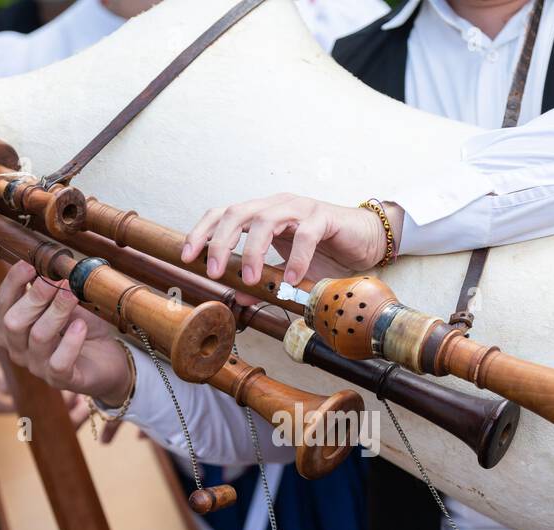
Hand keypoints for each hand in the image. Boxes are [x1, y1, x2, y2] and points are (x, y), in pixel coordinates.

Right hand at [0, 261, 132, 404]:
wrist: (111, 360)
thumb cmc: (83, 328)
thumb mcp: (67, 303)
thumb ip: (54, 289)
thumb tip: (47, 264)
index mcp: (13, 329)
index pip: (3, 304)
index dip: (12, 282)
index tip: (30, 263)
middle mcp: (19, 350)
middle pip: (14, 322)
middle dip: (35, 296)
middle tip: (57, 279)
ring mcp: (39, 368)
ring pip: (38, 337)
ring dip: (56, 311)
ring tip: (72, 293)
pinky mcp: (62, 381)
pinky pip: (59, 362)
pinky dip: (70, 342)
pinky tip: (81, 326)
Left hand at [180, 193, 404, 287]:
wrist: (366, 239)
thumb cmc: (325, 251)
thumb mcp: (287, 271)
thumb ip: (264, 281)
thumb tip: (240, 299)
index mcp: (261, 214)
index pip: (222, 215)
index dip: (202, 232)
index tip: (187, 257)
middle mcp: (275, 206)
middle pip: (236, 213)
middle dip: (219, 242)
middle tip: (214, 272)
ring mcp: (299, 208)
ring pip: (265, 220)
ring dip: (253, 252)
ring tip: (251, 280)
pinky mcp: (323, 217)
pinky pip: (304, 235)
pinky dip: (294, 258)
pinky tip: (291, 279)